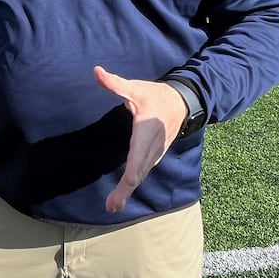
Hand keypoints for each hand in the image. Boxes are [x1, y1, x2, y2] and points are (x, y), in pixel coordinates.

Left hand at [94, 66, 189, 213]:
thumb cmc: (156, 96)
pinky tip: (122, 195)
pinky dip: (133, 185)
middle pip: (139, 170)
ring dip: (127, 191)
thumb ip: (115, 83)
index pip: (140, 152)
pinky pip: (143, 172)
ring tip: (113, 206)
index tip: (128, 182)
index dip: (135, 168)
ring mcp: (155, 153)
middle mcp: (152, 145)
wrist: (182, 103)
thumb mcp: (136, 88)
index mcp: (147, 129)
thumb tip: (96, 71)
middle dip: (126, 189)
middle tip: (112, 206)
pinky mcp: (153, 156)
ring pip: (141, 174)